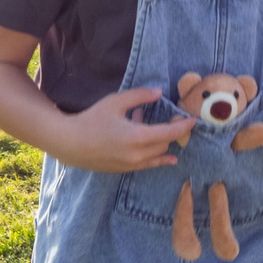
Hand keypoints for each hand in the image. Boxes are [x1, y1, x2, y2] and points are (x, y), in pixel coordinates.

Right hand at [48, 86, 193, 174]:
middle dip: (173, 132)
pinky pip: (148, 165)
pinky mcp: (124, 170)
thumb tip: (159, 92)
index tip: (192, 120)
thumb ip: (139, 96)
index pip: (170, 133)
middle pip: (165, 144)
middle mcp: (137, 155)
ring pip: (158, 155)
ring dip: (165, 144)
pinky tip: (168, 158)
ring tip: (167, 134)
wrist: (70, 143)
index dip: (183, 126)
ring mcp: (131, 165)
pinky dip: (158, 158)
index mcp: (137, 137)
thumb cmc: (91, 119)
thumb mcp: (115, 102)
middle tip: (174, 120)